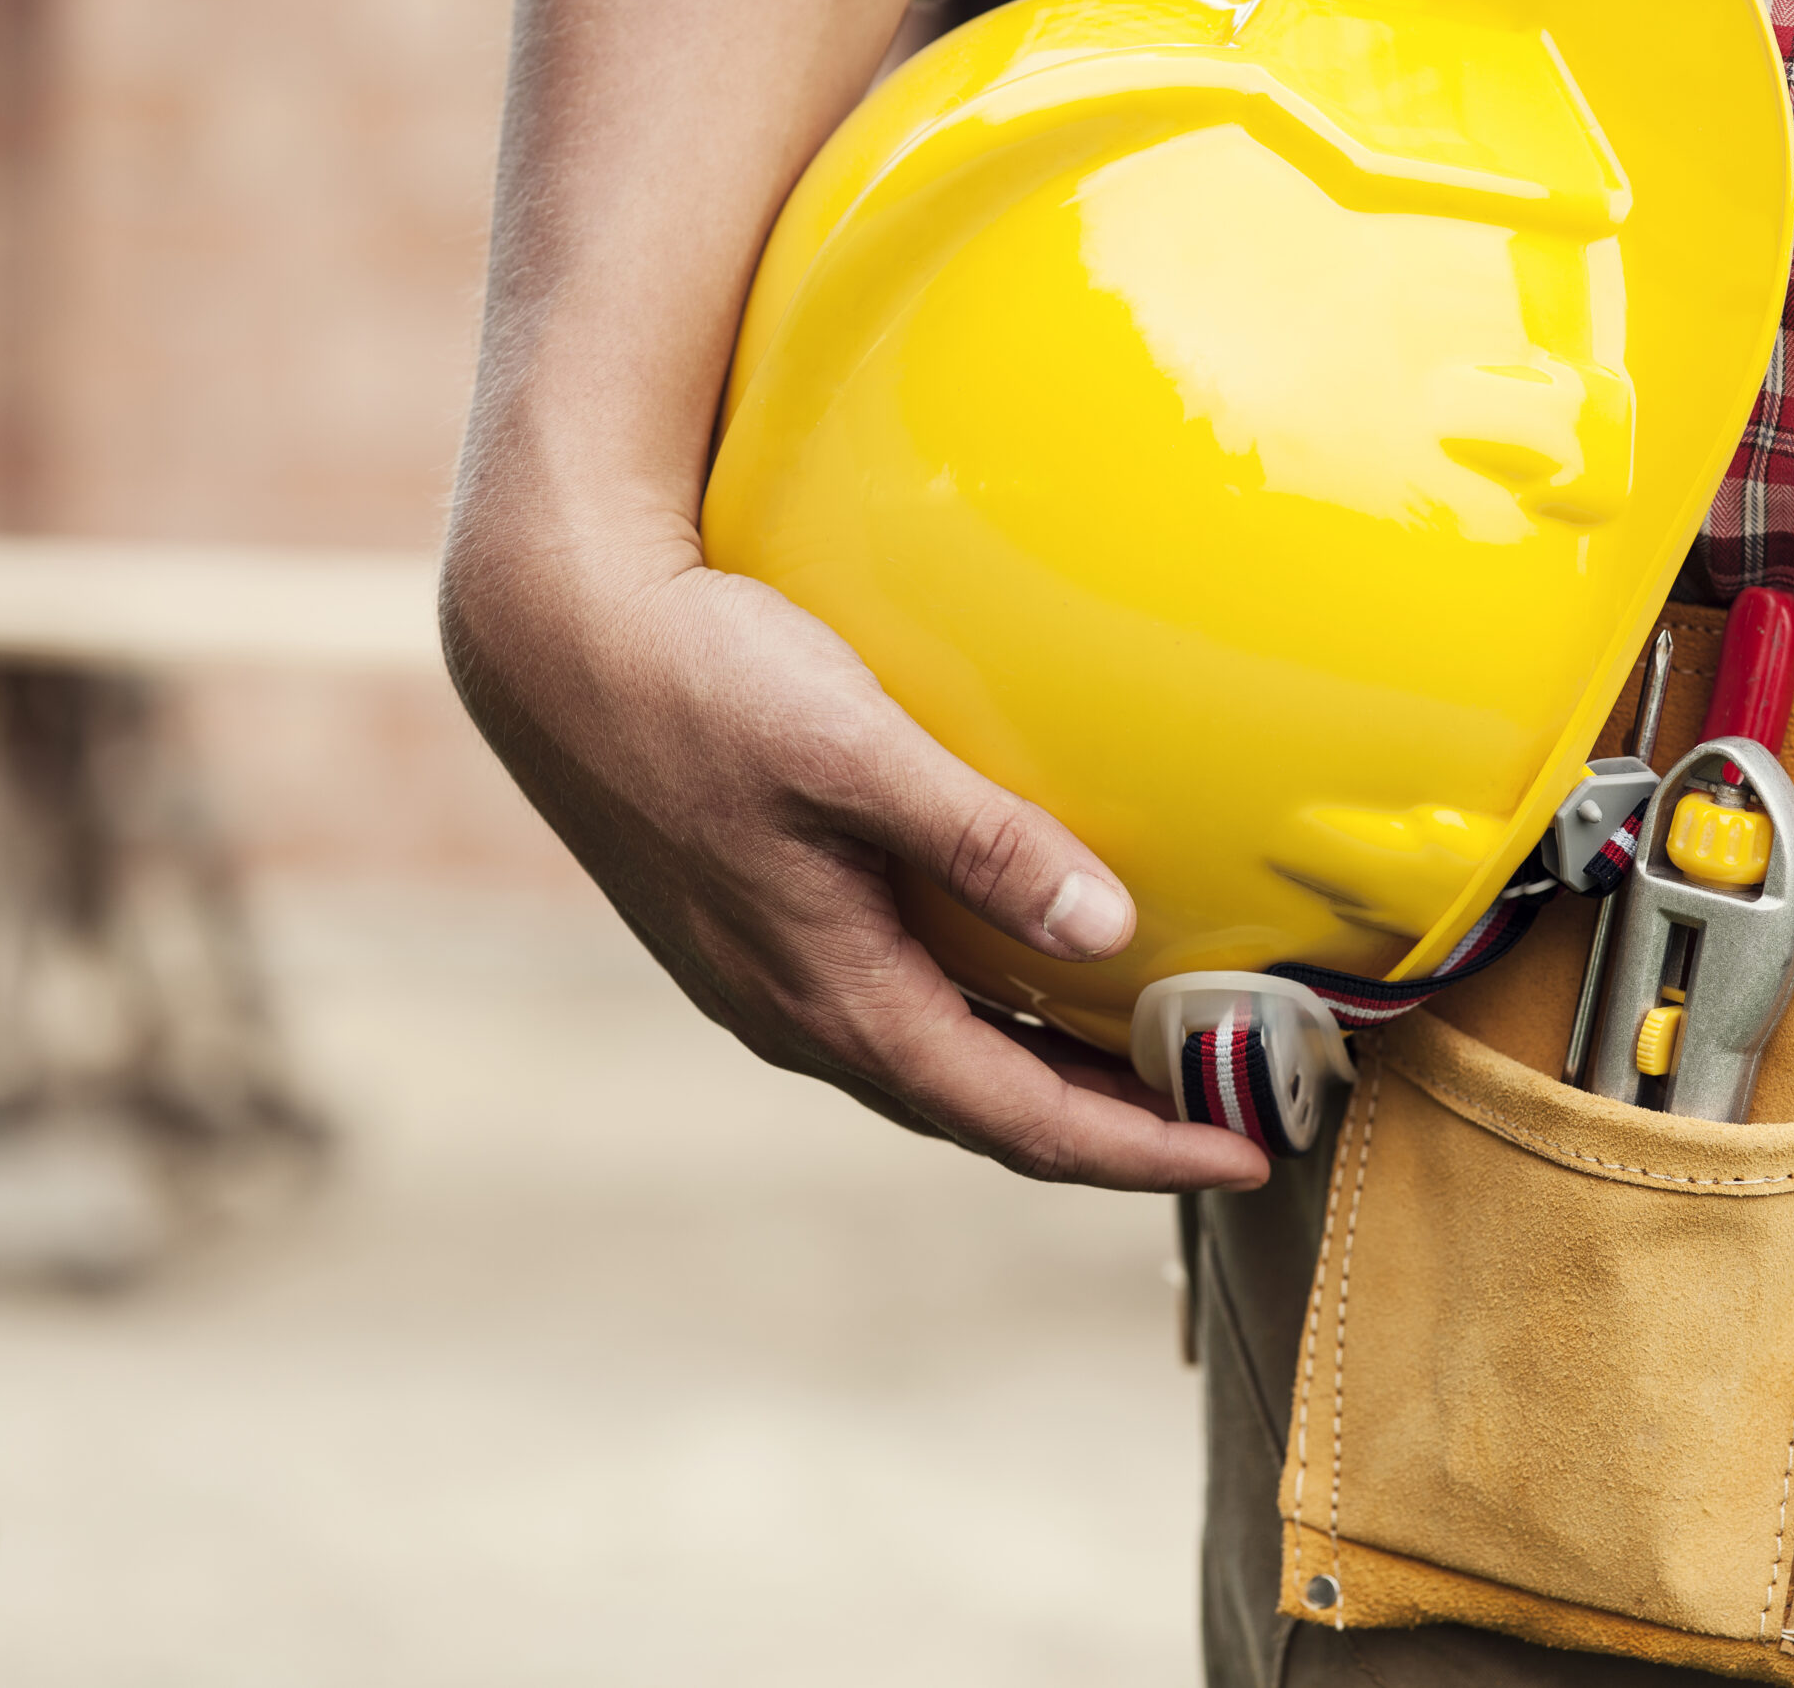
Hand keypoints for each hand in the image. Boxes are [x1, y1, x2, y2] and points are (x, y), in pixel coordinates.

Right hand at [441, 495, 1269, 1192]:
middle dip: (1103, 1130)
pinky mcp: (753, 927)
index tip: (1246, 1157)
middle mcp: (797, 1011)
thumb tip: (1110, 929)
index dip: (1137, 1152)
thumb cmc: (696, 679)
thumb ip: (982, 840)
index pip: (1017, 1118)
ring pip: (932, 1061)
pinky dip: (980, 1017)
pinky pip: (891, 1008)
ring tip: (1142, 1063)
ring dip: (1039, 1075)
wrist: (548, 635)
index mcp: (832, 994)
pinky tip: (1020, 969)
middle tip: (1218, 1115)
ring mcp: (767, 975)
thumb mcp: (850, 749)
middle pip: (981, 1108)